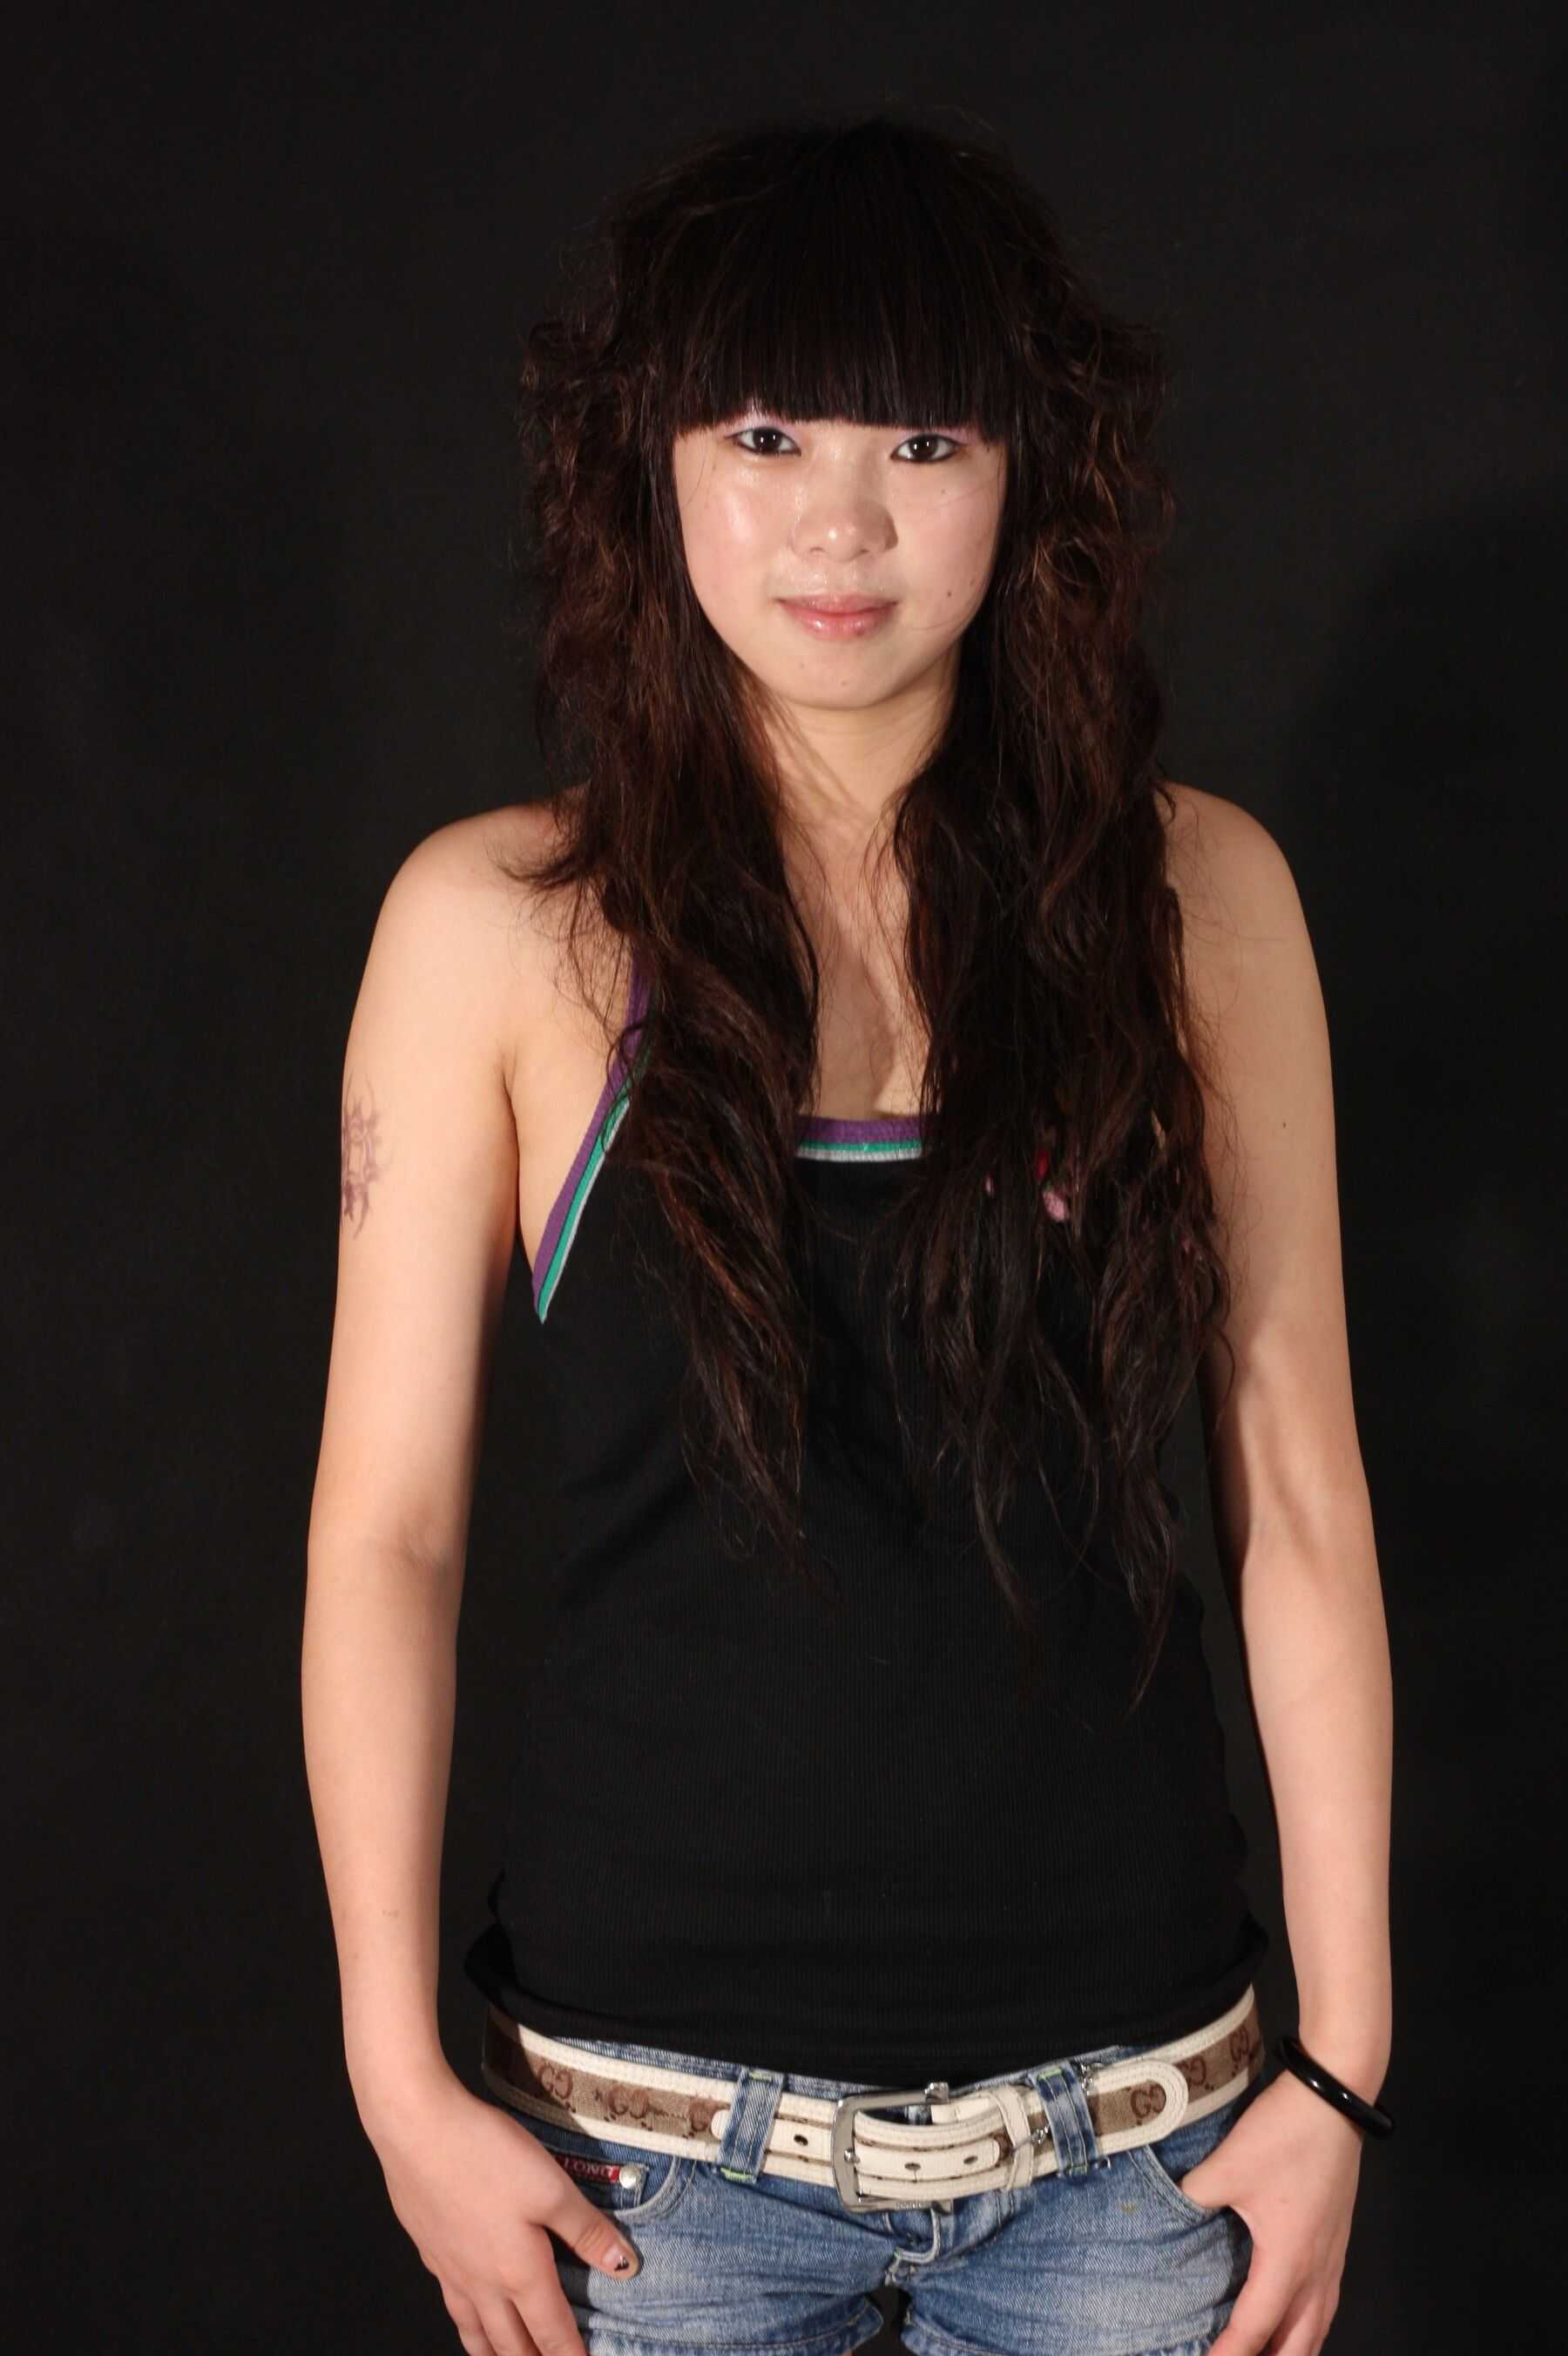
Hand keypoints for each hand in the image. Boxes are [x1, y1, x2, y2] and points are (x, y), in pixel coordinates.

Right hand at [363, 2064, 641, 2355]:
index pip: (551, 2332)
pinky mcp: (429, 2249)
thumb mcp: (551, 2187)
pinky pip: (452, 2304)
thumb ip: (586, 2230)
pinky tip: (466, 2308)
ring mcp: (450, 2270)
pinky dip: (466, 2324)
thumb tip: (624, 2267)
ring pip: (475, 2332)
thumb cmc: (485, 2156)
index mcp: (519, 2272)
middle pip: (510, 2344)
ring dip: (494, 2353)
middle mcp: (482, 2283)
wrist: (416, 2130)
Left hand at [1172, 2070, 1364, 2354]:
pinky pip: (1326, 2303)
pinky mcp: (1338, 2240)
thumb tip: (1174, 2211)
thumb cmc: (1284, 2136)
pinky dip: (1309, 2325)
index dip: (1230, 2354)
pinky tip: (1295, 2318)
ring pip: (1318, 2326)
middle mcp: (1316, 2270)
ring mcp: (1333, 2257)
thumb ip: (1193, 2197)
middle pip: (1299, 2344)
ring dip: (1294, 2349)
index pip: (1255, 2327)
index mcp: (1287, 2260)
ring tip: (1267, 2355)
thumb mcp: (1226, 2166)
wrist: (1333, 2100)